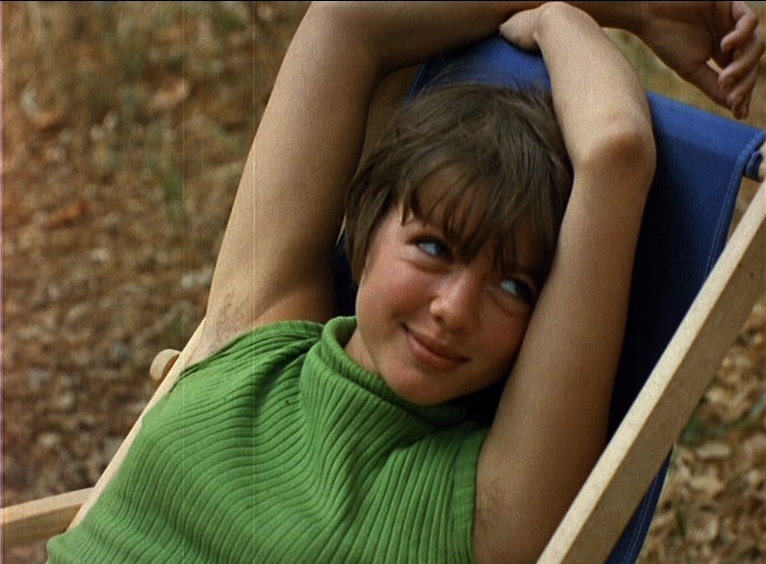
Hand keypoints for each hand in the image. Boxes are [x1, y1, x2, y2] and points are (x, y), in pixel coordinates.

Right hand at [638, 1, 763, 119]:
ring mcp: (734, 21)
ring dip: (744, 65)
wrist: (649, 15)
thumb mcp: (691, 71)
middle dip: (745, 82)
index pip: (743, 75)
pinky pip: (750, 22)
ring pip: (756, 46)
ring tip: (725, 77)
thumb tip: (736, 108)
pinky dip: (742, 36)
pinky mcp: (731, 4)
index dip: (744, 93)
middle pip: (753, 63)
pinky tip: (726, 45)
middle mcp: (732, 38)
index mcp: (723, 54)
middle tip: (730, 95)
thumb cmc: (666, 42)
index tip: (738, 112)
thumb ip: (713, 87)